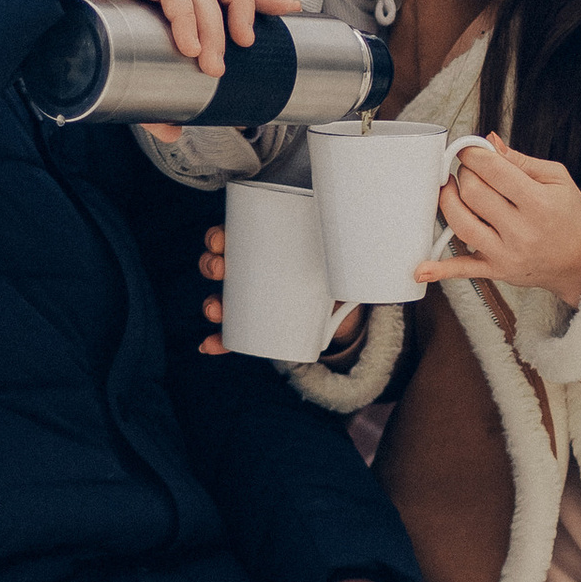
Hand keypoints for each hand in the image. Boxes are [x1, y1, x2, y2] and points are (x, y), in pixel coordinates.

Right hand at [42, 0, 299, 81]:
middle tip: (247, 47)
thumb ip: (147, 97)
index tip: (289, 13)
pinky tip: (188, 45)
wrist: (21, 15)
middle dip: (243, 4)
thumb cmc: (69, 34)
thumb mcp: (120, 66)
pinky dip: (184, 14)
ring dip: (214, 23)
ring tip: (211, 64)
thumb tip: (176, 130)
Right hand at [197, 223, 367, 362]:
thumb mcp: (341, 259)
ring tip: (215, 309)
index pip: (231, 236)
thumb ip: (352, 255)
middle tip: (220, 268)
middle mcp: (253, 272)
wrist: (344, 307)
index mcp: (265, 247)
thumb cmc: (337, 273)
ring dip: (211, 304)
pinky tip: (208, 345)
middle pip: (219, 265)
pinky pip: (232, 335)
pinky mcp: (257, 328)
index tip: (220, 239)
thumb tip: (372, 260)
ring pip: (221, 299)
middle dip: (210, 266)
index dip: (217, 237)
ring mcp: (252, 301)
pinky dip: (219, 341)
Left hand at [415, 135, 580, 306]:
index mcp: (538, 202)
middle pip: (473, 193)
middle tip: (468, 169)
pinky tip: (420, 270)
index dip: (473, 154)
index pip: (493, 170)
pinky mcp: (497, 270)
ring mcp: (506, 253)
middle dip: (464, 173)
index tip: (468, 149)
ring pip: (462, 223)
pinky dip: (441, 270)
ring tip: (449, 188)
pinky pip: (464, 270)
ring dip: (447, 201)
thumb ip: (521, 161)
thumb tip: (490, 142)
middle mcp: (521, 230)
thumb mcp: (557, 180)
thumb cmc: (568, 215)